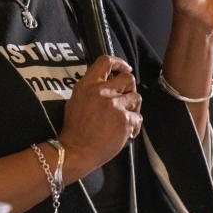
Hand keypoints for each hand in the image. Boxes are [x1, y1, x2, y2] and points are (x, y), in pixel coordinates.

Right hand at [58, 55, 141, 177]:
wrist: (76, 151)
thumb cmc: (74, 129)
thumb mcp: (75, 100)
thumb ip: (91, 89)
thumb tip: (105, 84)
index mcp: (88, 85)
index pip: (106, 61)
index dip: (119, 62)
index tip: (124, 68)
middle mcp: (102, 92)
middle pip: (128, 78)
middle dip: (130, 87)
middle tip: (126, 97)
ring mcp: (115, 106)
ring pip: (136, 97)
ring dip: (133, 107)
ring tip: (125, 116)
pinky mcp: (124, 120)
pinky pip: (138, 117)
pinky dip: (134, 125)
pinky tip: (127, 131)